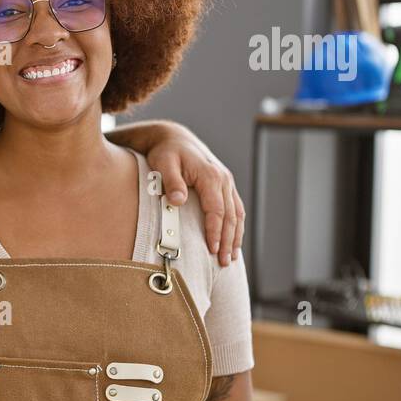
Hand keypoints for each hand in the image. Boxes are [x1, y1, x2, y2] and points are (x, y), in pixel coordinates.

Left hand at [146, 136, 244, 265]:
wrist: (174, 138)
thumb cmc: (167, 152)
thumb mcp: (164, 164)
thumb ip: (171, 182)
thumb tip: (178, 201)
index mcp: (210, 176)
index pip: (216, 210)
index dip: (215, 231)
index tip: (212, 249)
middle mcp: (223, 179)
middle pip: (230, 216)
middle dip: (228, 240)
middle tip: (223, 262)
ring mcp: (227, 182)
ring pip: (237, 214)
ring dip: (235, 237)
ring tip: (230, 258)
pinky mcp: (225, 186)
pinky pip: (235, 209)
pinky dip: (236, 226)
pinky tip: (233, 241)